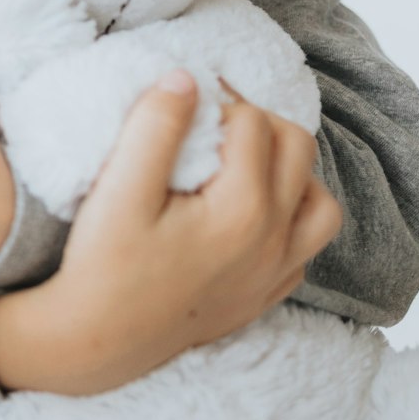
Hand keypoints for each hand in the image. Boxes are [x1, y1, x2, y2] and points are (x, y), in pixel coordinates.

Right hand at [0, 68, 340, 395]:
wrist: (98, 341)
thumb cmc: (104, 265)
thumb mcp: (118, 189)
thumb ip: (154, 128)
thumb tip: (185, 78)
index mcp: (242, 209)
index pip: (254, 123)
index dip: (218, 99)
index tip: (182, 101)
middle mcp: (274, 240)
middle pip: (298, 151)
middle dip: (259, 122)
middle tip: (210, 121)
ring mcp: (275, 272)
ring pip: (320, 203)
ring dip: (288, 171)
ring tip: (240, 162)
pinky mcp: (265, 295)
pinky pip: (305, 247)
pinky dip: (289, 219)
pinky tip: (246, 213)